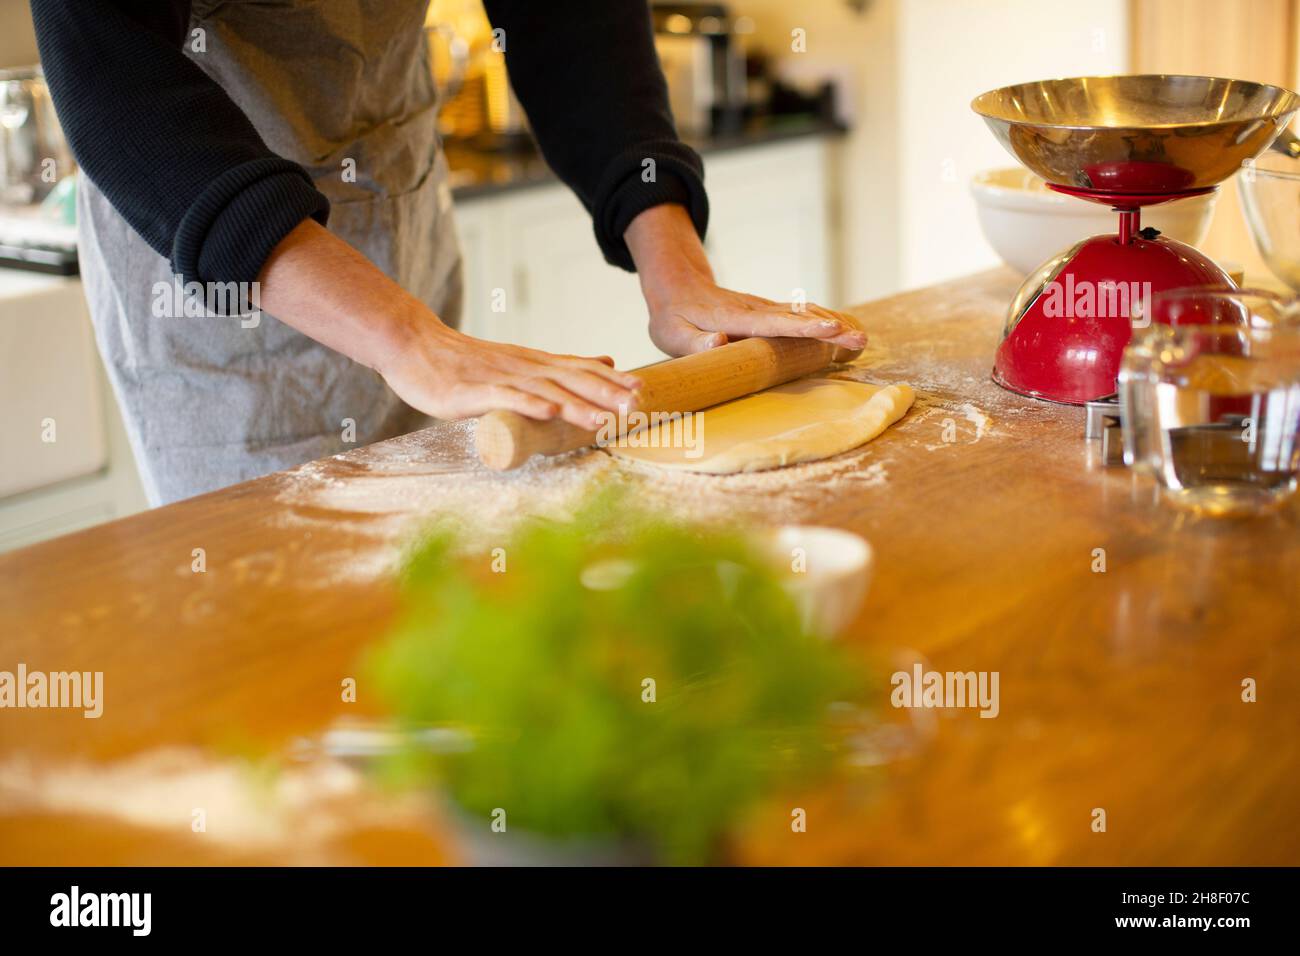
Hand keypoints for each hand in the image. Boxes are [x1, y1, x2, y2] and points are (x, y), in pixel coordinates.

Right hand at [378, 310, 641, 428]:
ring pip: (545, 392)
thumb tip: (604, 361)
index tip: (643, 389)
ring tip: (603, 419)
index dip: (612, 380)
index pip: (581, 370)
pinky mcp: (475, 392)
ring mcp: (500, 379)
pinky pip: (506, 398)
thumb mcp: (520, 362)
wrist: (414, 346)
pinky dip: (529, 405)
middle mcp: (524, 368)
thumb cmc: (466, 362)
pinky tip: (549, 414)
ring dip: (576, 405)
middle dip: (605, 394)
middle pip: (571, 380)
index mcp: (536, 364)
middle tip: (637, 406)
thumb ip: (560, 366)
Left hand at [644, 272, 866, 356]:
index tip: (831, 328)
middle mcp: (755, 309)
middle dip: (831, 328)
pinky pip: (800, 315)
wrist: (678, 286)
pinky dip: (824, 320)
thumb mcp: (672, 334)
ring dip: (833, 324)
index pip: (774, 323)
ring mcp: (764, 308)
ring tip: (861, 338)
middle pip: (798, 318)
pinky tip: (844, 329)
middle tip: (860, 340)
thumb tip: (720, 342)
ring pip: (803, 313)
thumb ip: (694, 342)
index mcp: (734, 317)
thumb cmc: (673, 317)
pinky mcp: (768, 311)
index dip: (803, 327)